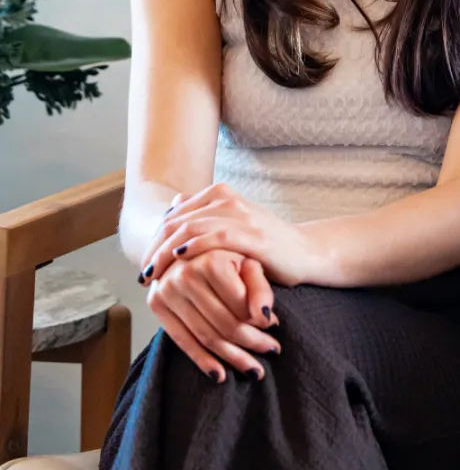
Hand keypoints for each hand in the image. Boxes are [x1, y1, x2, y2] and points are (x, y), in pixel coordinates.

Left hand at [139, 183, 320, 289]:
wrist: (306, 252)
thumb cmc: (266, 246)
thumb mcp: (232, 227)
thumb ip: (204, 217)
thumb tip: (172, 205)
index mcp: (220, 194)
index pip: (174, 215)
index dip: (154, 239)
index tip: (144, 265)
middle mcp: (228, 199)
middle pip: (176, 221)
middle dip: (154, 248)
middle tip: (143, 274)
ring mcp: (241, 215)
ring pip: (191, 228)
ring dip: (166, 252)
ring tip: (154, 274)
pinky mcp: (253, 235)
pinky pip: (216, 237)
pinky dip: (194, 247)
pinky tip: (180, 258)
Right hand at [143, 247, 279, 382]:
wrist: (188, 244)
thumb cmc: (228, 253)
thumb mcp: (249, 261)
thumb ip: (260, 287)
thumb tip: (266, 318)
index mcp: (209, 259)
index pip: (239, 304)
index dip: (260, 319)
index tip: (275, 328)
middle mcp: (184, 274)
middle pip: (223, 322)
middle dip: (251, 342)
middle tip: (272, 351)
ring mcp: (166, 290)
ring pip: (205, 336)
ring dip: (231, 357)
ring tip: (254, 368)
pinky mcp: (155, 304)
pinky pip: (182, 340)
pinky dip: (202, 361)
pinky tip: (221, 375)